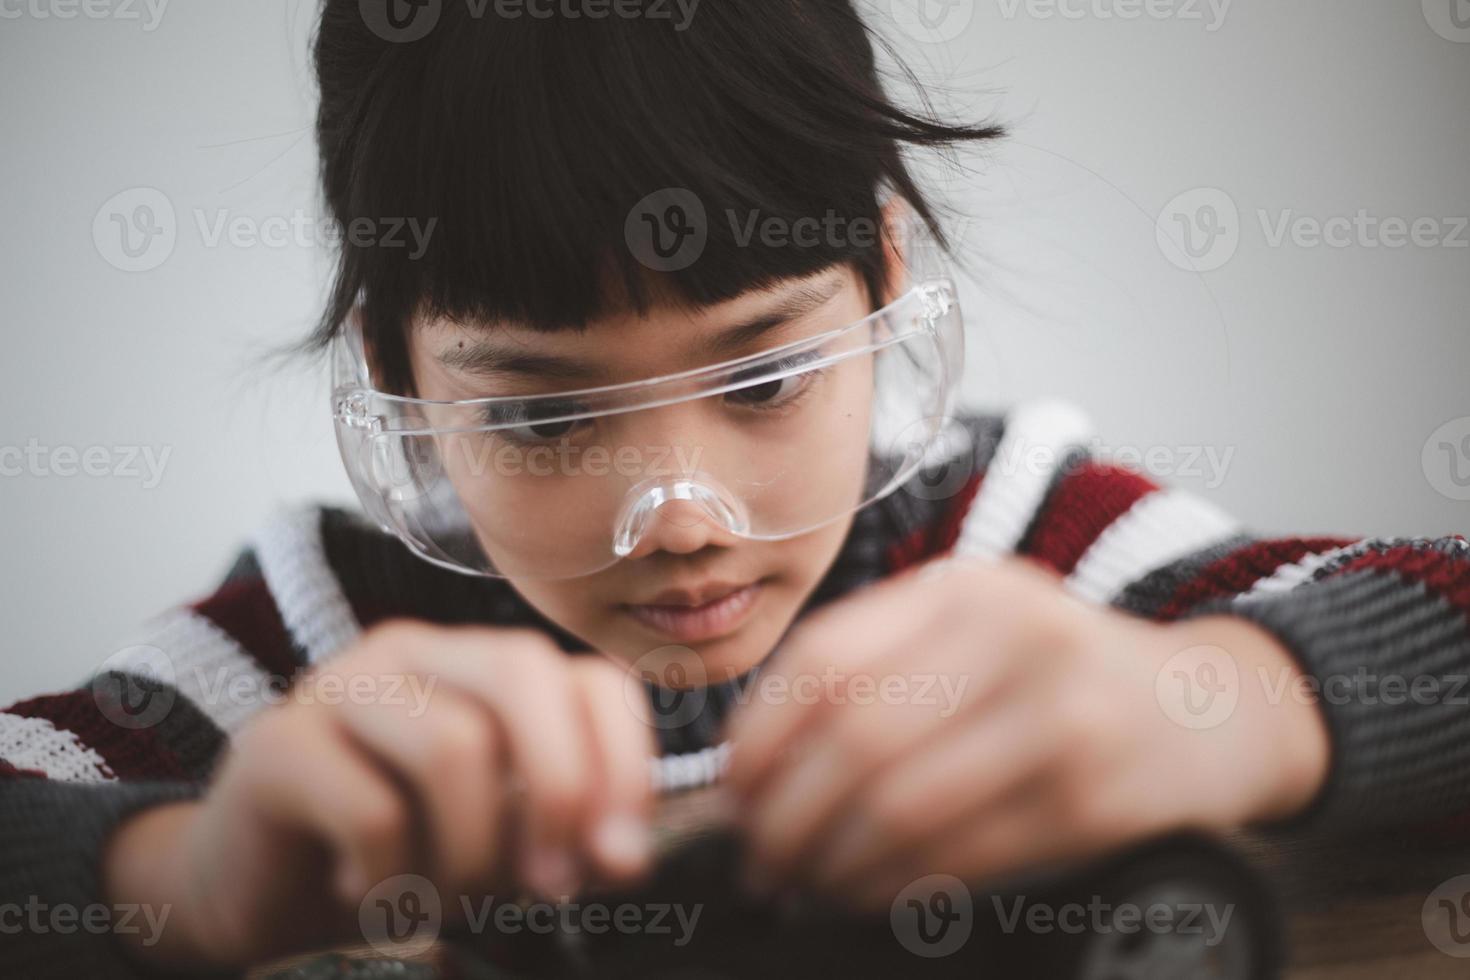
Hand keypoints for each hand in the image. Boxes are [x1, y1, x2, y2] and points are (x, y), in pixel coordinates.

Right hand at [102, 619, 656, 968]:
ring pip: (454, 744)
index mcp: (482, 665)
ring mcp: (340, 687)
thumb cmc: (395, 856)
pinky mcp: (277, 744)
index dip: (625, 764)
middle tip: (553, 885)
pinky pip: (374, 808)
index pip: (589, 678)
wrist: (254, 894)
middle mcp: (415, 653)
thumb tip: (627, 856)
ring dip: (467, 852)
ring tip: (438, 897)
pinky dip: (393, 877)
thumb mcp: (499, 844)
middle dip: (561, 787)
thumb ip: (565, 835)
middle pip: (523, 671)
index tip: (623, 858)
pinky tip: (369, 894)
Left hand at [726, 557, 1329, 907]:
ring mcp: (1060, 713)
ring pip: (903, 803)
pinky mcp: (1095, 795)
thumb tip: (756, 767)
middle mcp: (1012, 633)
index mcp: (962, 589)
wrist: (1207, 709)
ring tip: (805, 886)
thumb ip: (878, 670)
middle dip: (786, 817)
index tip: (732, 795)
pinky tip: (870, 895)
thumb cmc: (1059, 674)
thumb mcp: (976, 633)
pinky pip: (963, 856)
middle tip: (759, 863)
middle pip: (854, 736)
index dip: (760, 738)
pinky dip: (897, 887)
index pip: (824, 659)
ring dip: (833, 863)